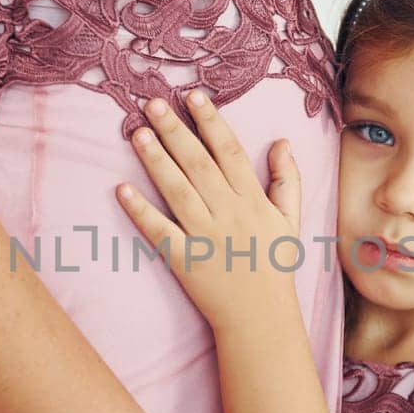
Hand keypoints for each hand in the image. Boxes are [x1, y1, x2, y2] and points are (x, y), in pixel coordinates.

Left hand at [115, 91, 303, 332]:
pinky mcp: (184, 260)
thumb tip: (281, 141)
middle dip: (176, 130)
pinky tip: (122, 189)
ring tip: (138, 132)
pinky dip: (140, 211)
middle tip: (154, 103)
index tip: (194, 95)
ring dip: (156, 160)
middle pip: (198, 163)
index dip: (211, 121)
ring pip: (177, 190)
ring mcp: (204, 236)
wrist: (260, 317)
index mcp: (253, 200)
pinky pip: (159, 231)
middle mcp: (228, 213)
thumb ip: (287, 179)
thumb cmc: (274, 265)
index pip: (229, 151)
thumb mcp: (291, 220)